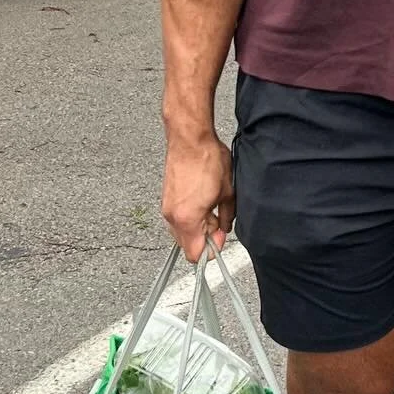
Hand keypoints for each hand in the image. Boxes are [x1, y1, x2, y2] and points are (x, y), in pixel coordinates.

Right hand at [161, 129, 234, 262]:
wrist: (190, 139)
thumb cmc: (207, 160)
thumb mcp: (227, 192)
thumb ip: (226, 217)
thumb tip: (224, 228)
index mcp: (188, 219)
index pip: (194, 254)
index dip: (211, 250)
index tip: (220, 236)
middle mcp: (173, 217)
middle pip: (187, 245)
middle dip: (204, 238)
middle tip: (218, 220)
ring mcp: (167, 207)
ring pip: (182, 231)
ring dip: (197, 227)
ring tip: (210, 207)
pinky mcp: (166, 198)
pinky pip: (177, 218)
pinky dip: (190, 216)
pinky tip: (201, 200)